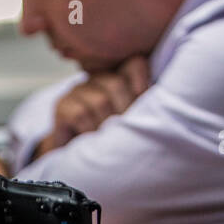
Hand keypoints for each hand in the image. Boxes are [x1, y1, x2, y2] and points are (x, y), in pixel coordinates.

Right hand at [34, 55, 150, 155]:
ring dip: (106, 125)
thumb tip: (161, 105)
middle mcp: (97, 79)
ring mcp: (78, 91)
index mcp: (118, 79)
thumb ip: (142, 109)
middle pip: (116, 84)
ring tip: (106, 140)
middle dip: (124, 111)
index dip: (142, 77)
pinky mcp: (62, 105)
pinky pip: (81, 114)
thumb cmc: (108, 142)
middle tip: (125, 133)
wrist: (75, 161)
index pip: (134, 63)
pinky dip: (90, 131)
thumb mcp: (129, 123)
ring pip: (100, 101)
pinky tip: (89, 140)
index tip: (143, 98)